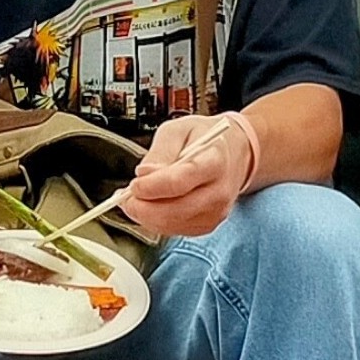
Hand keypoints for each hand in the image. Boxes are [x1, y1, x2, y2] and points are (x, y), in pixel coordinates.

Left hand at [122, 112, 256, 240]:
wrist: (234, 154)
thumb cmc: (204, 139)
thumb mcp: (178, 129)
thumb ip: (159, 152)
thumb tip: (143, 174)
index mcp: (214, 161)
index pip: (181, 181)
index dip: (152, 187)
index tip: (134, 185)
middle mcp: (219, 191)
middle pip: (175, 210)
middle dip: (143, 207)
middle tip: (125, 196)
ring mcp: (216, 212)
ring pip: (172, 224)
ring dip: (146, 216)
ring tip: (136, 199)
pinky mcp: (208, 225)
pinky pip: (175, 230)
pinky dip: (156, 222)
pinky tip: (151, 206)